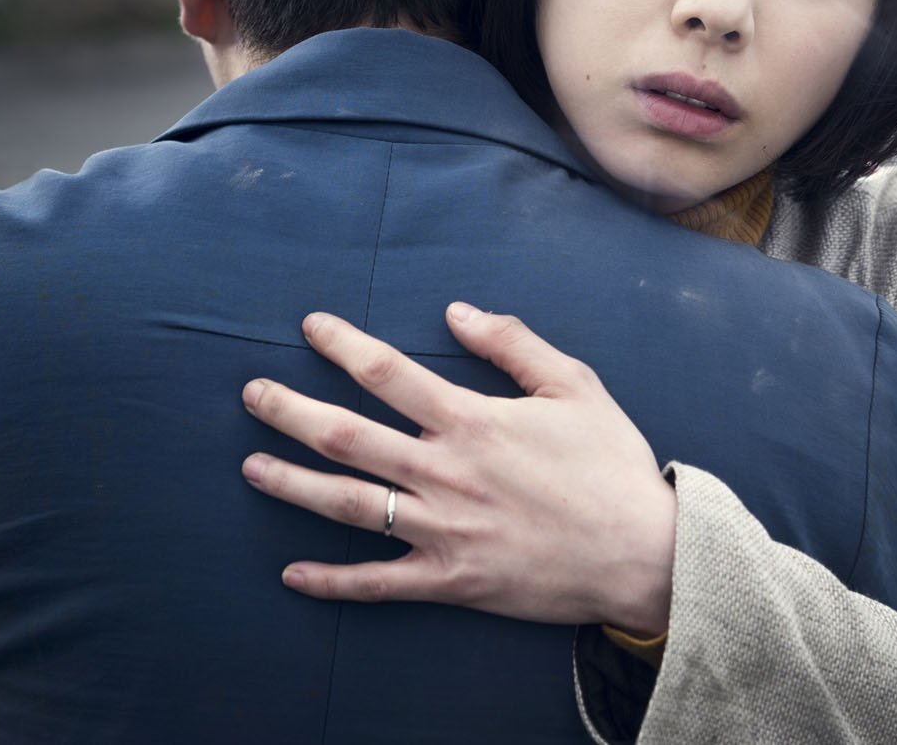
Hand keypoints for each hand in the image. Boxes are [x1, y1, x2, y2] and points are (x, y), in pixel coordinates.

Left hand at [240, 302, 676, 635]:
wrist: (645, 555)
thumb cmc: (612, 466)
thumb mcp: (575, 386)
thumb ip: (513, 344)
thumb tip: (457, 311)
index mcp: (472, 422)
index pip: (388, 373)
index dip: (342, 346)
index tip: (309, 327)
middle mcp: (445, 473)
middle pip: (348, 436)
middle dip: (291, 411)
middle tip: (251, 394)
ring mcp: (443, 532)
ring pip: (350, 505)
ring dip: (294, 484)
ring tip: (251, 466)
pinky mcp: (451, 582)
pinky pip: (379, 584)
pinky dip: (333, 582)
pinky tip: (292, 575)